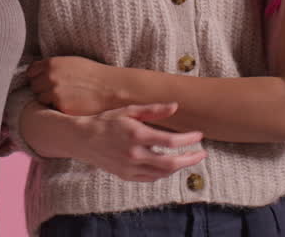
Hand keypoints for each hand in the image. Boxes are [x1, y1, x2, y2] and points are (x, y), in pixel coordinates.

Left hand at [29, 56, 125, 115]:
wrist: (109, 87)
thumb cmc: (92, 74)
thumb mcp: (70, 62)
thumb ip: (52, 66)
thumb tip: (37, 72)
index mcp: (51, 63)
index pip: (31, 72)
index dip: (37, 77)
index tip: (44, 81)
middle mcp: (50, 77)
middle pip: (34, 86)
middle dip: (42, 89)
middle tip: (57, 90)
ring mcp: (54, 92)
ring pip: (41, 99)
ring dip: (49, 99)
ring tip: (64, 97)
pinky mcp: (60, 106)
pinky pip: (51, 108)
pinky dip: (57, 107)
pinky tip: (70, 103)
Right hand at [69, 103, 205, 181]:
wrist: (82, 139)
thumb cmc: (106, 121)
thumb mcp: (129, 110)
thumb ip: (153, 110)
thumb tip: (175, 106)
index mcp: (136, 135)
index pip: (170, 141)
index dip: (188, 139)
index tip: (199, 135)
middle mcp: (134, 154)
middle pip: (170, 162)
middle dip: (190, 159)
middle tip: (202, 153)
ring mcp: (130, 168)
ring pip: (162, 173)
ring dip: (179, 166)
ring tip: (188, 158)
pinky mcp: (126, 176)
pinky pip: (151, 178)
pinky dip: (164, 173)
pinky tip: (170, 165)